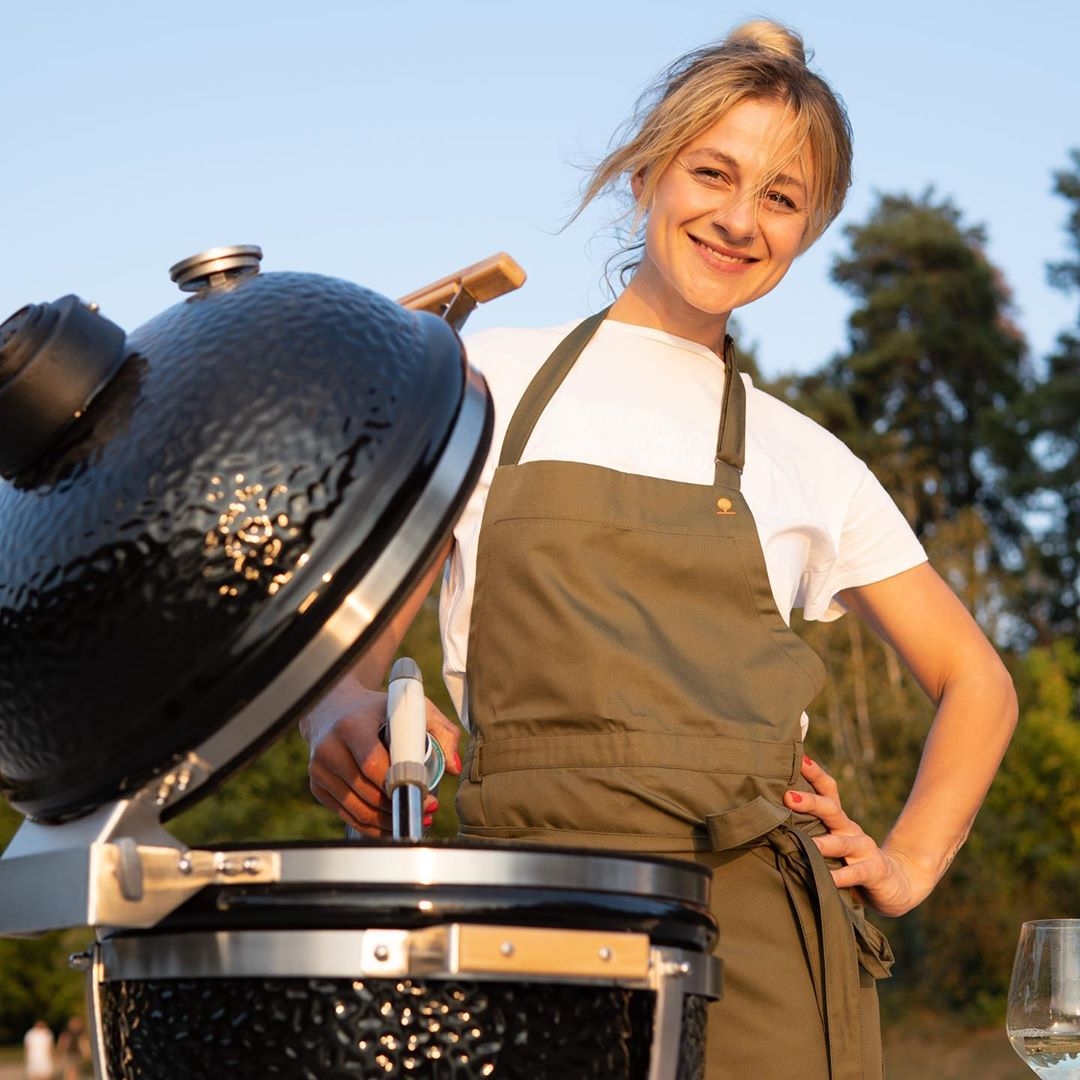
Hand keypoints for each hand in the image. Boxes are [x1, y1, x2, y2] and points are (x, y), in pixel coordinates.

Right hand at [300, 674, 462, 836]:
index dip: (399, 783)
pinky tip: (392, 822)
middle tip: (428, 808)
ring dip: (388, 820)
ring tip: (415, 816)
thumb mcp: (410, 707)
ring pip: (357, 809)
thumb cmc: (376, 709)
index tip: (425, 793)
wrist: (333, 708)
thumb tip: (454, 767)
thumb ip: (441, 730)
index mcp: (351, 726)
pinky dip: (372, 825)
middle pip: (367, 791)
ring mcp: (319, 770)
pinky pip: (348, 815)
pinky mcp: (317, 786)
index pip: (373, 764)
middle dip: (399, 806)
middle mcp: (329, 749)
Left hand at [783, 756, 931, 916]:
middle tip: (788, 797)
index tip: (799, 759)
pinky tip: (828, 879)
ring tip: (805, 843)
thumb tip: (768, 819)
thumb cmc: (850, 860)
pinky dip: (841, 876)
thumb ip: (807, 832)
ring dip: (823, 843)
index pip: (828, 790)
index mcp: (838, 820)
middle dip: (810, 802)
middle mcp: (850, 829)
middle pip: (831, 810)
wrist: (894, 882)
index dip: (815, 773)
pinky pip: (856, 873)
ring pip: (841, 844)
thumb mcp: (831, 841)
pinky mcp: (874, 871)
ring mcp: (864, 849)